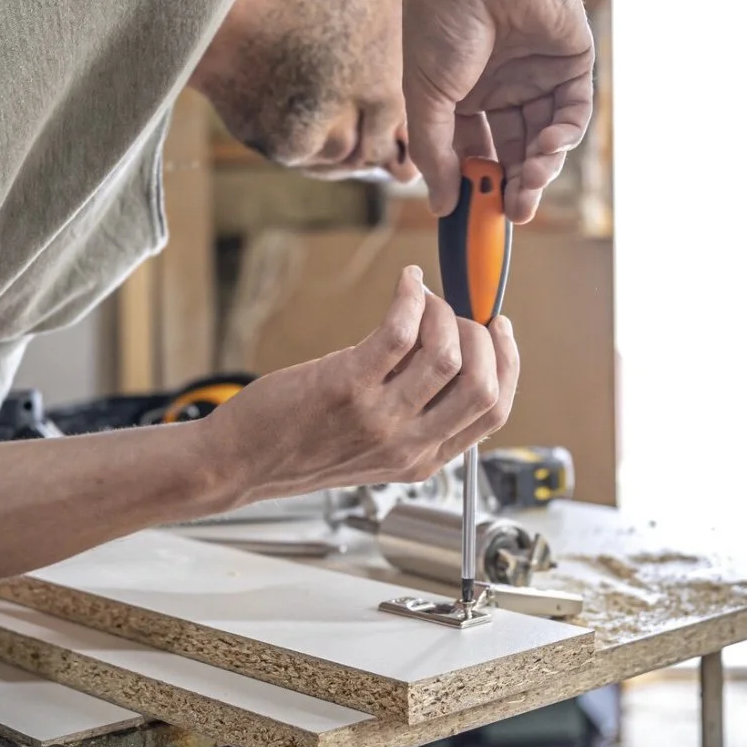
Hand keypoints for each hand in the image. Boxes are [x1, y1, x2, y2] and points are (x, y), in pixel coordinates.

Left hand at [203, 266, 518, 503]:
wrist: (239, 462)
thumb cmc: (298, 446)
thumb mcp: (373, 446)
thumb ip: (414, 412)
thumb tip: (446, 349)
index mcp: (422, 460)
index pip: (494, 413)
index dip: (507, 364)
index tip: (498, 331)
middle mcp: (407, 444)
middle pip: (483, 385)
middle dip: (483, 337)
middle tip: (459, 313)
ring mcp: (379, 417)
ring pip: (447, 354)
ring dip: (444, 313)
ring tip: (424, 298)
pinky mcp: (346, 386)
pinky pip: (400, 330)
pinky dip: (411, 297)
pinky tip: (406, 284)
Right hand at [402, 0, 595, 223]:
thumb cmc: (441, 18)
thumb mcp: (426, 95)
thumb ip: (435, 152)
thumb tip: (442, 205)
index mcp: (462, 95)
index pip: (473, 152)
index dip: (477, 185)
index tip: (476, 217)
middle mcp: (502, 88)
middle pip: (514, 152)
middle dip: (515, 186)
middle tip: (513, 213)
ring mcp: (537, 76)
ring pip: (545, 138)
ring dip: (540, 166)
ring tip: (529, 183)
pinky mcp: (571, 63)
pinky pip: (573, 111)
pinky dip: (564, 135)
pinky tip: (549, 148)